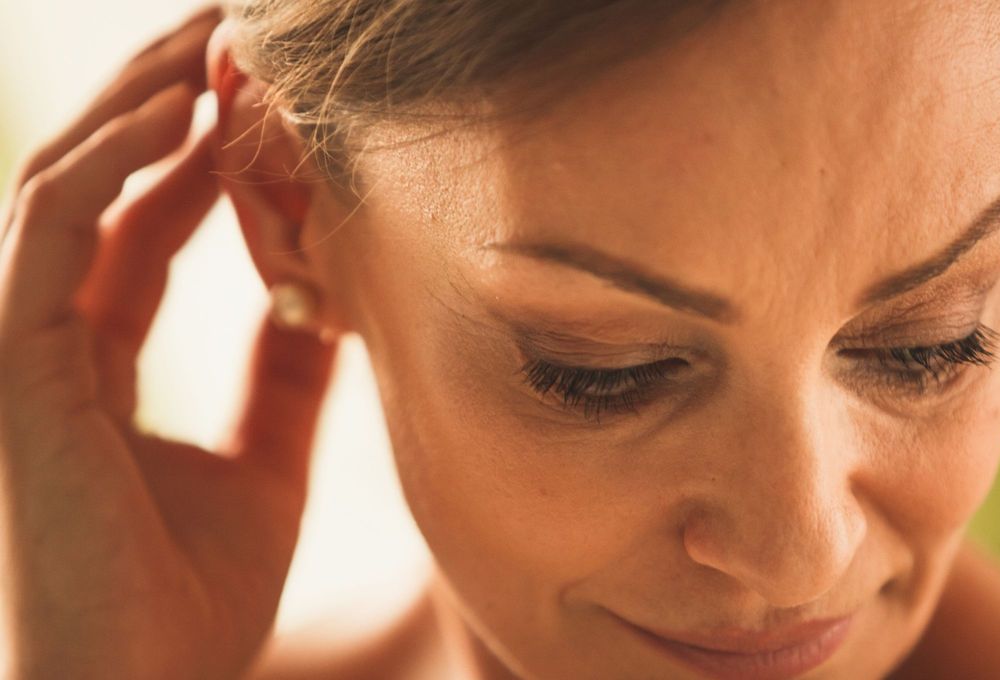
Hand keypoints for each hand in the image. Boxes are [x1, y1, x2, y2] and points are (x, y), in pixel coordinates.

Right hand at [0, 8, 336, 678]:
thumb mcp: (269, 465)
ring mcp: (23, 349)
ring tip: (214, 40)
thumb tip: (329, 298)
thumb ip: (287, 379)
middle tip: (232, 27)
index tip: (261, 94)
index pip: (141, 223)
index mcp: (98, 359)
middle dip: (159, 97)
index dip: (196, 151)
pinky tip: (185, 115)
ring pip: (63, 185)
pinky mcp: (18, 370)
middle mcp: (49, 340)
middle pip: (95, 183)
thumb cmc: (192, 602)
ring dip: (136, 103)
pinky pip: (54, 233)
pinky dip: (112, 164)